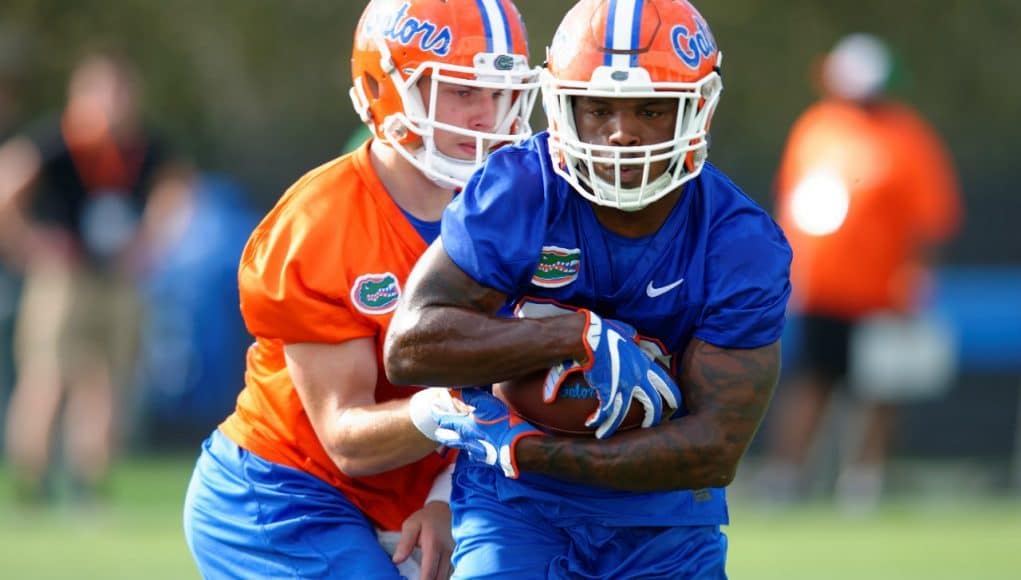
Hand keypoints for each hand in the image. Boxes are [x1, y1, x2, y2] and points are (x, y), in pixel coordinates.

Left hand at [392, 501, 453, 579]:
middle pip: (440, 578)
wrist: (446, 508)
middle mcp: (447, 552)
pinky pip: (452, 571)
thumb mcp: (411, 525)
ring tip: (425, 577)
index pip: (429, 572)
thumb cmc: (426, 518)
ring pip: (447, 576)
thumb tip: (396, 560)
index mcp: (433, 545)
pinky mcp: (459, 555)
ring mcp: (455, 554)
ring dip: (436, 579)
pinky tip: (434, 576)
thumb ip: (404, 543)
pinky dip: (442, 576)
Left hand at [433, 388, 542, 477]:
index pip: (442, 419)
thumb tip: (454, 388)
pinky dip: (470, 447)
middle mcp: (465, 440)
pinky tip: (474, 444)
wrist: (517, 448)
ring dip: (453, 440)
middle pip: (447, 437)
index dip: (436, 412)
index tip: (433, 405)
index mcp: (463, 426)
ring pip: (459, 445)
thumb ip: (470, 396)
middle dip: (441, 431)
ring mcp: (474, 450)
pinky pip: (472, 452)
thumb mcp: (488, 404)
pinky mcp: (484, 457)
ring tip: (453, 436)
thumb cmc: (503, 425)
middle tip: (438, 427)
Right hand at [551, 310, 680, 438]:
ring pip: (625, 413)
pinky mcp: (607, 391)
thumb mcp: (625, 332)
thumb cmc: (604, 331)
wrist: (589, 336)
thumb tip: (633, 337)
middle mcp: (638, 377)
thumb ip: (632, 338)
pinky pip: (605, 411)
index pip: (666, 383)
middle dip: (653, 418)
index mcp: (644, 364)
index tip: (674, 406)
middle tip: (649, 426)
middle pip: (653, 403)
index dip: (672, 396)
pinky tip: (591, 424)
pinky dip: (598, 419)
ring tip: (606, 434)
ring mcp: (623, 386)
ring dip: (614, 426)